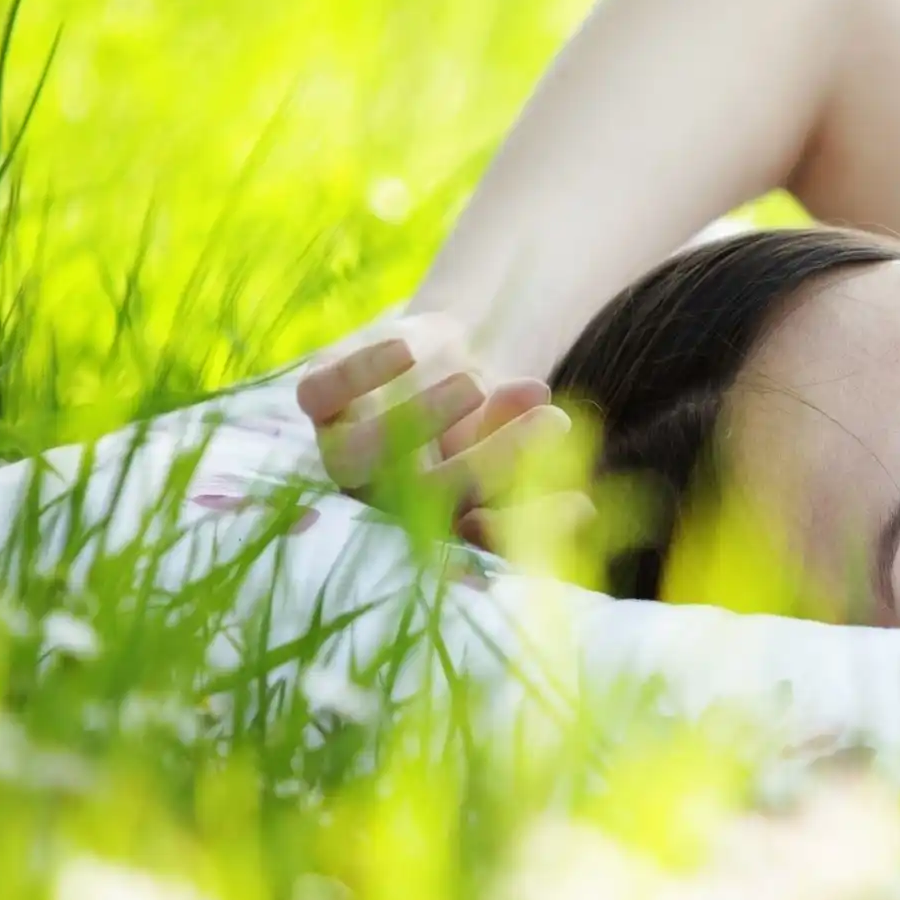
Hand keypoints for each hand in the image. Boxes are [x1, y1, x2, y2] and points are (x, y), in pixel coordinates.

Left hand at [293, 314, 586, 551]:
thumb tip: (581, 510)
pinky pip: (321, 392)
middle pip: (422, 498)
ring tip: (479, 383)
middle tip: (554, 423)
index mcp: (424, 523)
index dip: (517, 530)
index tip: (580, 503)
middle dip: (492, 464)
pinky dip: (360, 373)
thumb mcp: (517, 436)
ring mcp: (342, 448)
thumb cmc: (483, 413)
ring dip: (419, 420)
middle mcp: (376, 495)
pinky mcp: (318, 395)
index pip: (466, 546)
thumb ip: (537, 468)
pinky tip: (407, 354)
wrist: (428, 353)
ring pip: (357, 455)